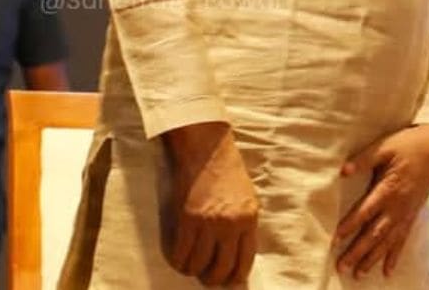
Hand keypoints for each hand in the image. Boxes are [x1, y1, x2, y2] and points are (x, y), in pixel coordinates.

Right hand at [162, 122, 258, 286]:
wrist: (207, 151)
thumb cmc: (228, 173)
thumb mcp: (247, 199)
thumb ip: (244, 225)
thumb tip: (237, 253)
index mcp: (249, 219)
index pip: (245, 259)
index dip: (236, 276)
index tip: (230, 283)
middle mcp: (230, 224)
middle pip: (221, 267)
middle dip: (213, 279)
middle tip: (207, 279)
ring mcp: (208, 223)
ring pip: (198, 264)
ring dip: (193, 271)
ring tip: (191, 268)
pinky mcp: (187, 220)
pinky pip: (181, 253)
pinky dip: (178, 261)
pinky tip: (179, 260)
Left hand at [335, 123, 428, 279]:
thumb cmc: (410, 144)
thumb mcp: (385, 146)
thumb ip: (364, 159)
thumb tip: (342, 171)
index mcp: (389, 187)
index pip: (366, 211)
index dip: (350, 225)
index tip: (335, 239)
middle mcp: (398, 205)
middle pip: (375, 233)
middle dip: (358, 251)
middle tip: (342, 266)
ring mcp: (407, 212)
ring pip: (388, 240)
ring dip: (373, 258)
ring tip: (359, 273)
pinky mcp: (414, 213)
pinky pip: (403, 238)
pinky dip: (395, 255)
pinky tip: (387, 270)